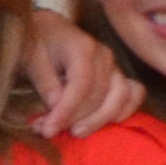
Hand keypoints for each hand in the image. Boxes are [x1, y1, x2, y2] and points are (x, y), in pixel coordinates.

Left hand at [22, 18, 144, 135]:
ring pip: (119, 97)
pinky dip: (123, 111)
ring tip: (74, 132)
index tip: (49, 130)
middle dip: (74, 119)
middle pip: (98, 95)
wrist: (50, 32)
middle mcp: (104, 56)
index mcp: (82, 47)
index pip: (81, 84)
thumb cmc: (38, 45)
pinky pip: (134, 94)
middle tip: (48, 131)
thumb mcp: (31, 59)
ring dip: (98, 120)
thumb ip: (44, 81)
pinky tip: (105, 124)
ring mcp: (115, 66)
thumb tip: (55, 104)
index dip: (66, 111)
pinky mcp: (119, 76)